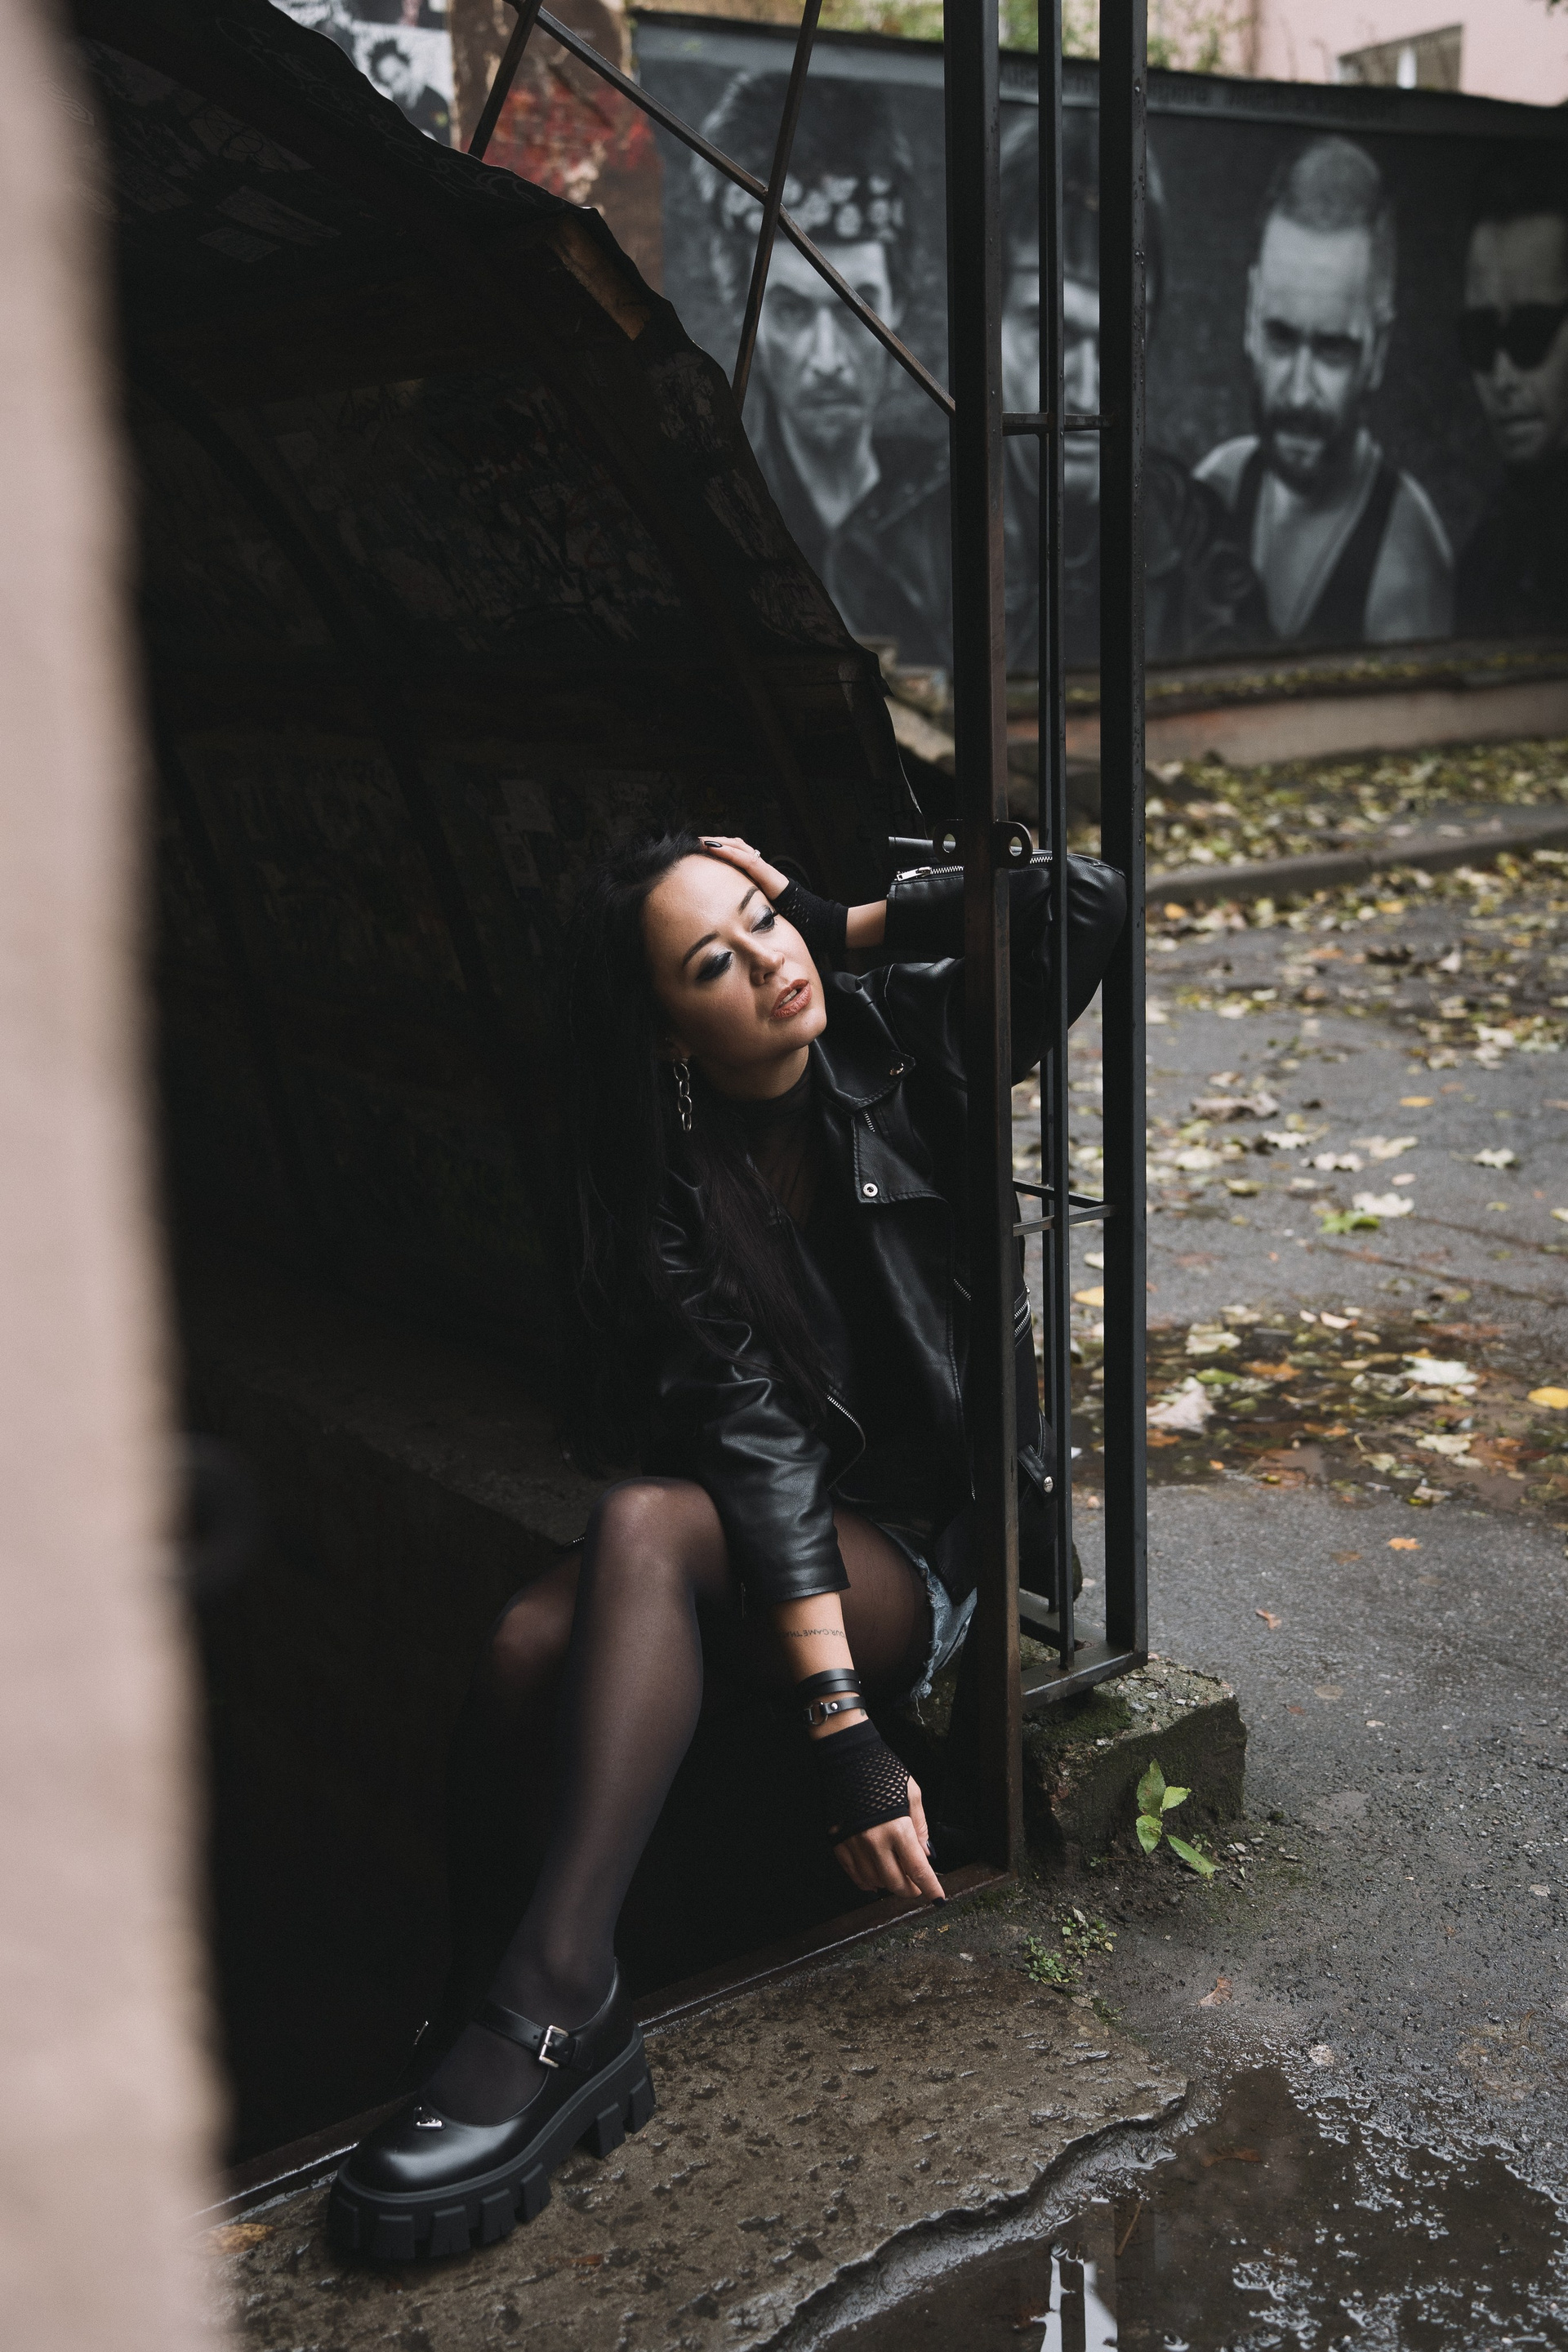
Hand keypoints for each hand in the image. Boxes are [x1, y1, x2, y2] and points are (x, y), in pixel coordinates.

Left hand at [698, 834, 791, 903]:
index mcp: (750, 865)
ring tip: (702, 842)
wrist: (793, 907)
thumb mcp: (746, 893)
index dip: (717, 845)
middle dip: (714, 840)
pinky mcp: (763, 870)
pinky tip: (714, 849)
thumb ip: (734, 889)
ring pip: (737, 846)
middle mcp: (755, 860)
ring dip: (719, 842)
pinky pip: (744, 858)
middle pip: (732, 843)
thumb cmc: (769, 902)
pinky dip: (728, 852)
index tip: (699, 846)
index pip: (732, 848)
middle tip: (696, 841)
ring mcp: (760, 863)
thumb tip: (714, 896)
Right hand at [831, 1773, 944, 1903]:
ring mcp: (855, 1845)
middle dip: (911, 1889)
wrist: (846, 1759)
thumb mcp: (912, 1794)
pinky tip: (875, 1878)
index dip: (930, 1888)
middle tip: (917, 1885)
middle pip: (896, 1882)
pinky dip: (868, 1882)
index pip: (918, 1869)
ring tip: (897, 1875)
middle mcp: (875, 1842)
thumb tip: (925, 1854)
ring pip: (876, 1882)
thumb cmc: (883, 1772)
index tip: (938, 1898)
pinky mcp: (839, 1845)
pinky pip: (855, 1876)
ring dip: (890, 1884)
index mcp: (898, 1828)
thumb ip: (920, 1827)